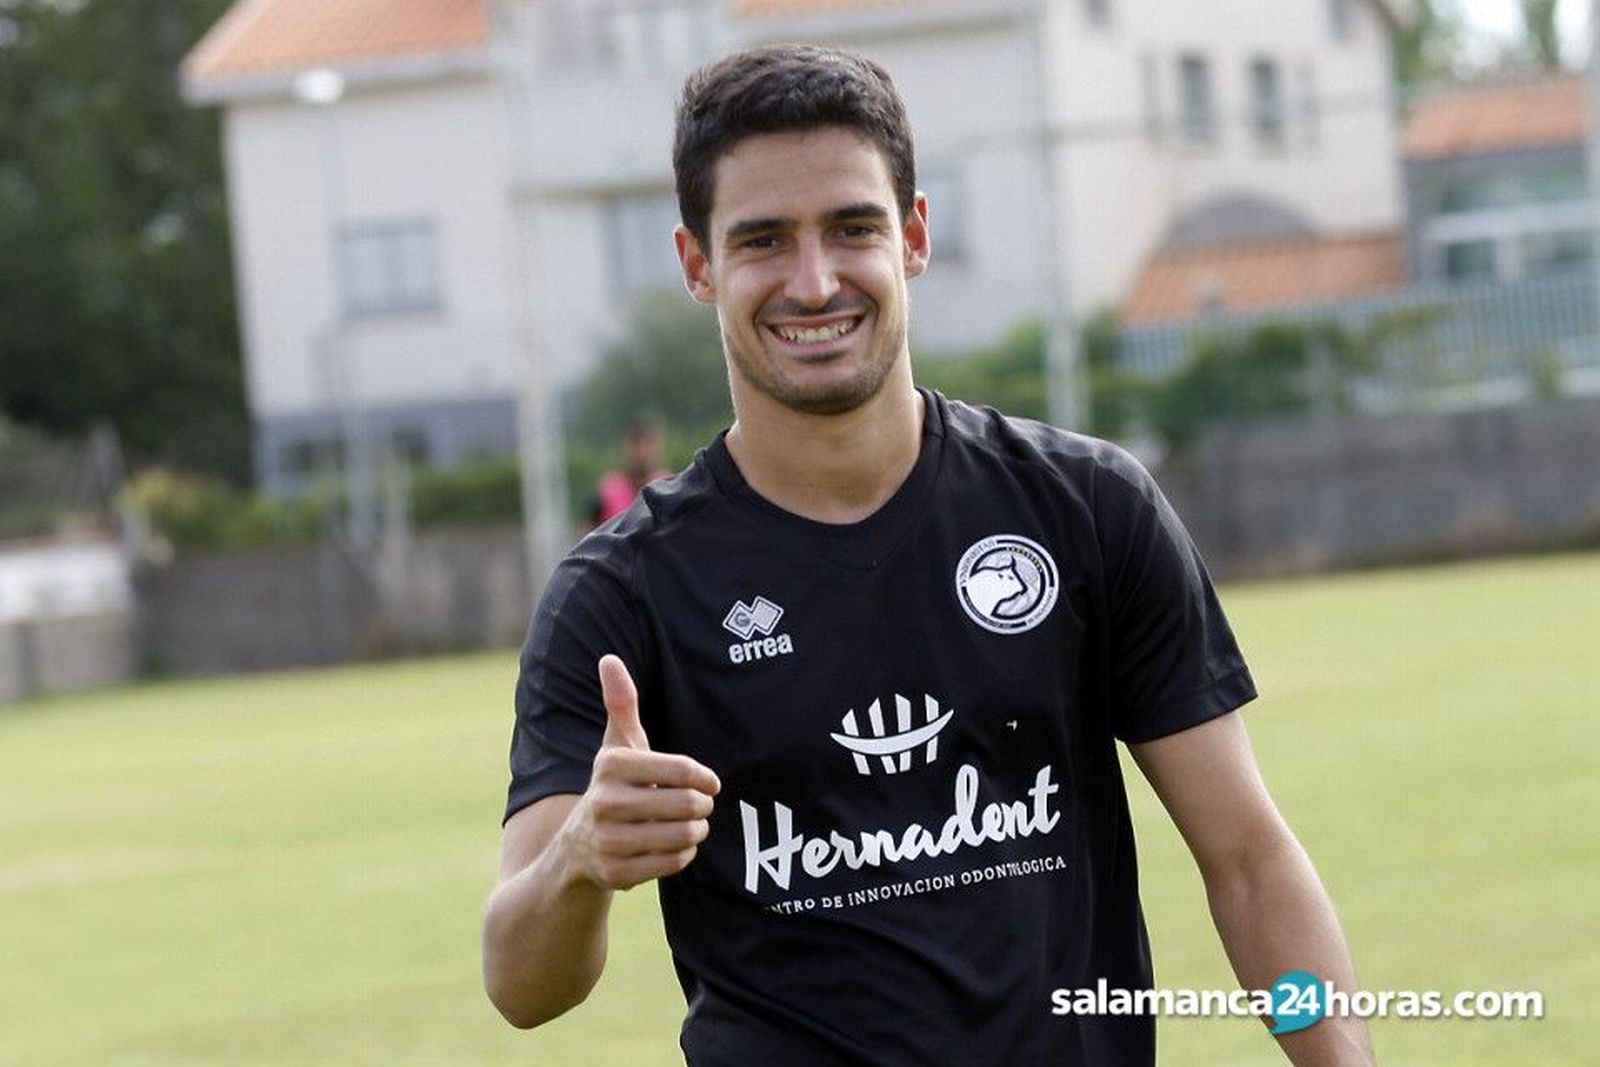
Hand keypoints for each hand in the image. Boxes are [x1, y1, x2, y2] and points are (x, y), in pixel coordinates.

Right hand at [562, 654, 720, 889]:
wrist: (577, 848)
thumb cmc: (613, 786)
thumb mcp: (616, 746)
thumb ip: (620, 704)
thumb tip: (609, 658)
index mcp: (611, 765)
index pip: (681, 770)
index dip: (705, 777)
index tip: (710, 782)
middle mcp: (605, 803)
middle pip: (687, 805)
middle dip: (701, 806)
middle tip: (700, 806)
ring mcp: (608, 841)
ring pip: (682, 836)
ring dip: (696, 831)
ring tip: (692, 825)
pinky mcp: (616, 874)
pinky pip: (672, 863)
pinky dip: (682, 855)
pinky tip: (675, 846)